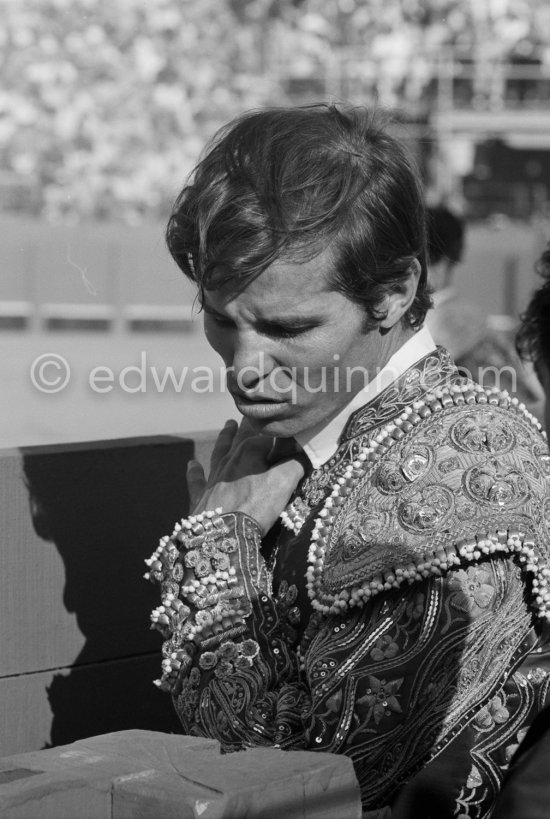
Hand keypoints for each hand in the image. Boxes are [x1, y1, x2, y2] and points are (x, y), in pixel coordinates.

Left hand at [187, 419, 305, 533]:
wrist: (222, 536)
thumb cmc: (255, 507)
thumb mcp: (283, 483)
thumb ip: (295, 463)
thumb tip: (304, 450)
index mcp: (249, 452)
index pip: (270, 437)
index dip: (281, 435)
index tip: (289, 430)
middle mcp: (229, 460)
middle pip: (241, 438)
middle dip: (248, 426)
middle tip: (251, 414)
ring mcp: (213, 477)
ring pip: (220, 451)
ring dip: (225, 438)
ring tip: (227, 425)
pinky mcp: (201, 496)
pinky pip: (197, 480)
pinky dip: (194, 471)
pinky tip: (191, 464)